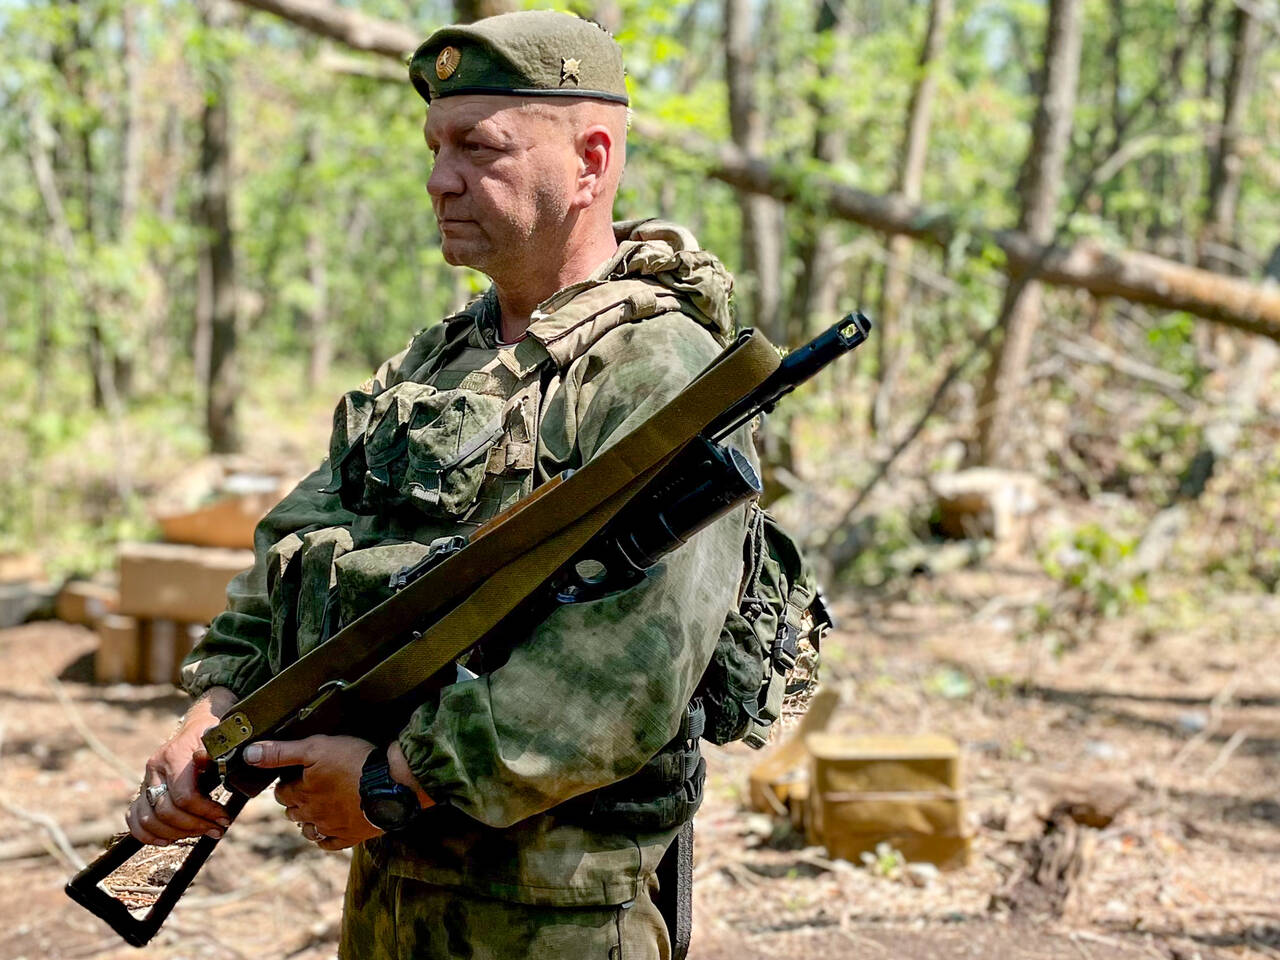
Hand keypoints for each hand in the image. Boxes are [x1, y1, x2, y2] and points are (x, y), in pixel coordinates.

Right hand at [127, 687, 235, 845]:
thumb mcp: (222, 740)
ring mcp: (146, 779)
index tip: (224, 819)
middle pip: (166, 811)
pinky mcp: (144, 790)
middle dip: (194, 825)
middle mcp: (155, 768)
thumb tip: (203, 759)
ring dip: (176, 833)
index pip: (184, 796)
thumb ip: (214, 752)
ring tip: (201, 832)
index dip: (205, 812)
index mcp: (174, 755)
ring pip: (149, 819)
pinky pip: (134, 817)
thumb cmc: (215, 736)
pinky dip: (147, 833)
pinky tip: (167, 840)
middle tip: (217, 829)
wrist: (199, 727)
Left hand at [246, 735, 381, 851]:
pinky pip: (330, 843)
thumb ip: (281, 752)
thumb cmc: (354, 762)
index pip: (281, 792)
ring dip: (308, 820)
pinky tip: (330, 829)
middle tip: (306, 789)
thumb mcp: (316, 747)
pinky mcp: (350, 836)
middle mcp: (312, 814)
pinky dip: (326, 837)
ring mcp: (331, 828)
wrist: (391, 784)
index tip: (294, 775)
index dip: (285, 782)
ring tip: (316, 808)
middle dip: (294, 801)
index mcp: (301, 793)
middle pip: (292, 812)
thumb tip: (248, 755)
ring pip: (308, 830)